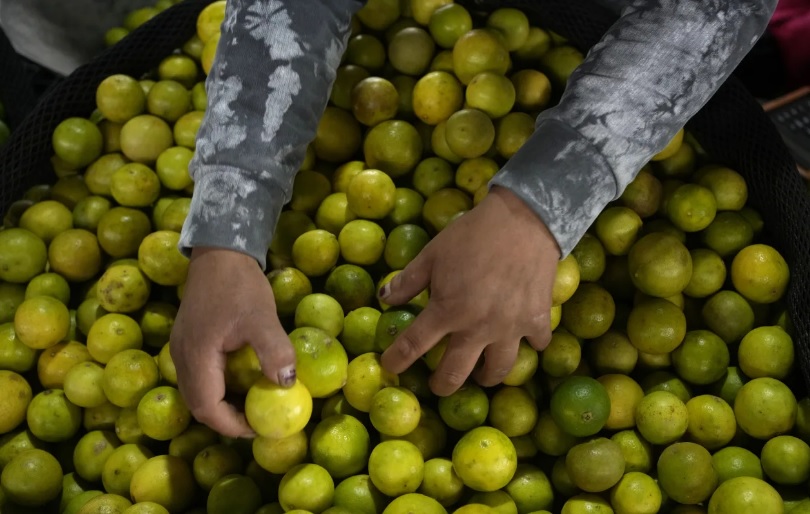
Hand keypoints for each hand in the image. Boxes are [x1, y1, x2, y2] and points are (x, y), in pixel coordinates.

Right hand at [170, 247, 295, 437]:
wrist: (219, 252)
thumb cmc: (239, 285)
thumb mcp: (262, 317)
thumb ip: (273, 350)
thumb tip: (287, 383)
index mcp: (195, 356)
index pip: (207, 408)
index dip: (232, 425)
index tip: (259, 428)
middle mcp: (181, 357)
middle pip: (199, 404)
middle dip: (227, 419)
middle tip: (258, 421)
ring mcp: (182, 349)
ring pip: (198, 391)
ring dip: (223, 404)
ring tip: (253, 404)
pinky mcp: (189, 340)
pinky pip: (200, 375)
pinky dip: (220, 387)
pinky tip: (242, 380)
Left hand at [380, 186, 559, 395]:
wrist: (523, 220)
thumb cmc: (472, 235)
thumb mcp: (433, 253)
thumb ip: (409, 280)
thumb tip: (385, 298)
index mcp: (447, 311)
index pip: (412, 346)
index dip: (396, 361)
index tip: (390, 367)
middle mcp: (477, 328)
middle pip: (454, 375)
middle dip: (442, 386)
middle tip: (439, 384)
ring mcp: (510, 329)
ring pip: (497, 371)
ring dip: (485, 376)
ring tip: (480, 373)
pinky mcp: (537, 321)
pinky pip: (535, 346)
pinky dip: (530, 346)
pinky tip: (522, 339)